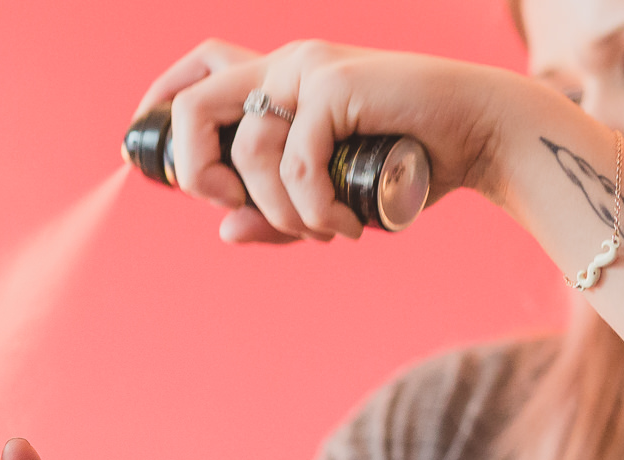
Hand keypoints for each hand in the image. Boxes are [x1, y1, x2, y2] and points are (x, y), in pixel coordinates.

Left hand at [133, 37, 524, 243]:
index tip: (141, 159)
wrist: (482, 138)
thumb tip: (222, 229)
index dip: (158, 105)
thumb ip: (275, 215)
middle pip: (193, 106)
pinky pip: (292, 161)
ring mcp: (308, 68)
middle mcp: (285, 64)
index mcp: (278, 79)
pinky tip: (344, 226)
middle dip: (197, 173)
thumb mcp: (328, 200)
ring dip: (278, 211)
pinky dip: (311, 208)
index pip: (196, 71)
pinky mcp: (334, 82)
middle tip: (240, 208)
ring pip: (245, 148)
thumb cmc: (406, 169)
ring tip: (323, 232)